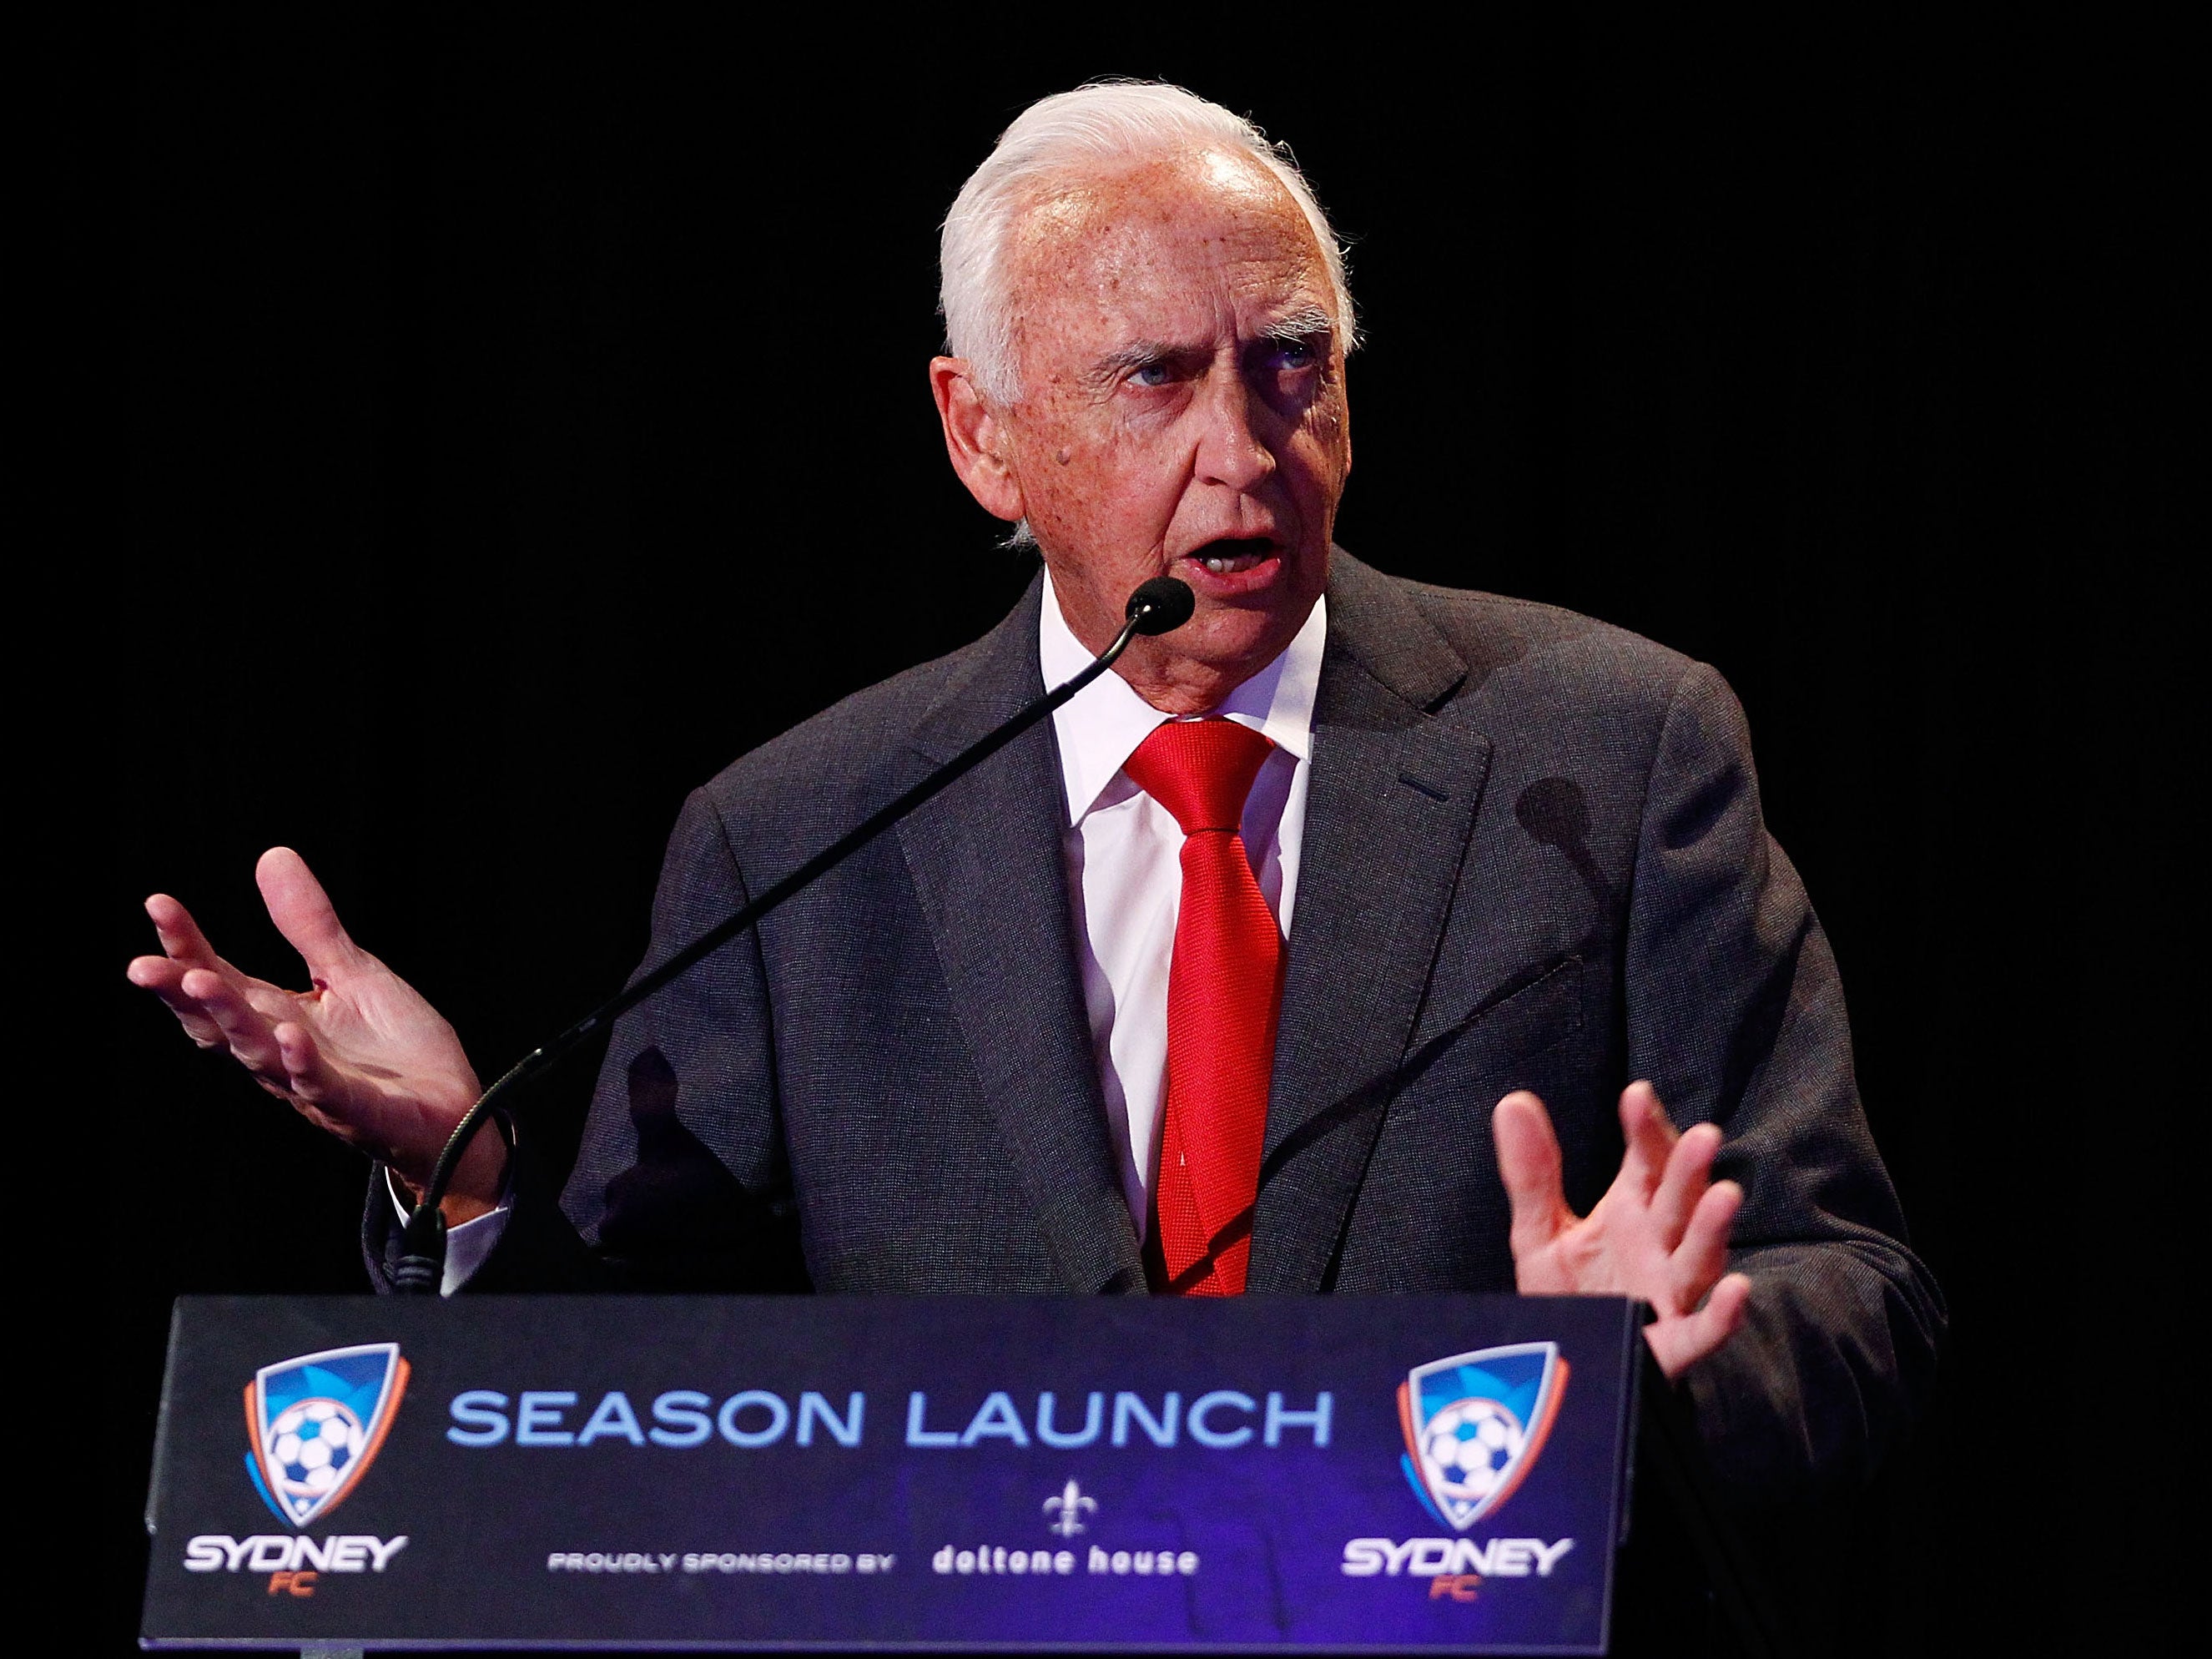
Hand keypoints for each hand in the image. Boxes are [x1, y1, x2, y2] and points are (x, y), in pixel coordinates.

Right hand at [126, 847, 503, 1219]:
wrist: (452, 1113)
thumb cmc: (395, 1050)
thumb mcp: (352, 973)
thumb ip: (309, 926)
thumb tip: (272, 854)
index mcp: (277, 1018)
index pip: (220, 980)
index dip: (186, 946)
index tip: (158, 904)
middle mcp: (283, 1054)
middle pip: (220, 1023)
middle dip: (182, 993)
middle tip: (142, 965)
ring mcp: (316, 1085)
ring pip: (260, 1055)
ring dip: (230, 1020)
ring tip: (201, 982)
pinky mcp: (358, 1109)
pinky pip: (324, 1089)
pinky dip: (303, 1065)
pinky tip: (288, 1037)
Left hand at [1492, 1081, 1750, 1377]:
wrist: (1564, 1364)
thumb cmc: (1568, 1294)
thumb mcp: (1540, 1231)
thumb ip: (1532, 1173)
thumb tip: (1513, 1102)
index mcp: (1632, 1212)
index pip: (1646, 1161)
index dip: (1645, 1129)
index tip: (1636, 1096)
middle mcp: (1659, 1247)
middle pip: (1680, 1203)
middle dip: (1690, 1170)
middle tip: (1703, 1135)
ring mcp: (1669, 1295)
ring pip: (1699, 1258)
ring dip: (1714, 1229)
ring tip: (1725, 1195)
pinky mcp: (1671, 1346)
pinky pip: (1703, 1331)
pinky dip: (1723, 1315)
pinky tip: (1739, 1291)